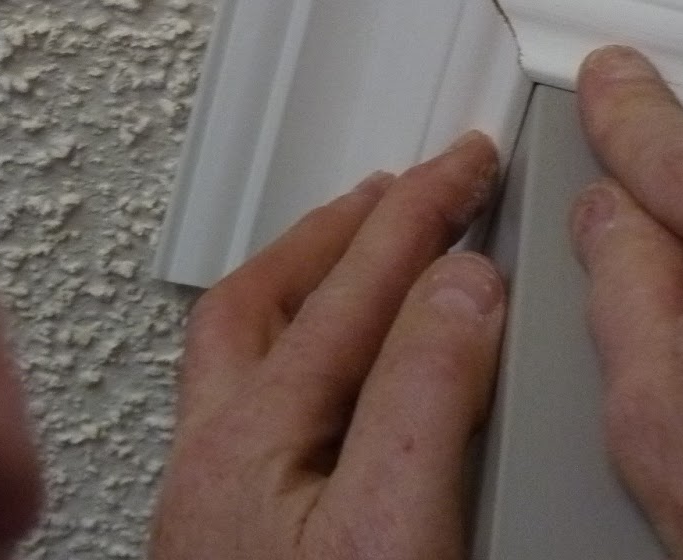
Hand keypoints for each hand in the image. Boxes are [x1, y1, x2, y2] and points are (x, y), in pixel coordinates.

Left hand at [152, 134, 505, 559]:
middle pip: (265, 299)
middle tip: (405, 188)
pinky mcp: (238, 555)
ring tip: (363, 255)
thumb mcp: (394, 524)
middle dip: (342, 228)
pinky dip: (305, 358)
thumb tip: (462, 285)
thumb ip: (423, 394)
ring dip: (311, 285)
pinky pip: (258, 411)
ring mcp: (216, 511)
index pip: (352, 286)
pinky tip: (340, 387)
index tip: (468, 162)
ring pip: (248, 352)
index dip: (421, 209)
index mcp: (249, 439)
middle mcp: (214, 465)